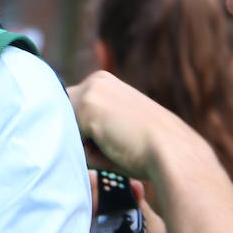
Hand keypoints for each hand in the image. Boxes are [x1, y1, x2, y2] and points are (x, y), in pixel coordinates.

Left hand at [67, 71, 194, 182]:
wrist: (172, 151)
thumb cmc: (147, 150)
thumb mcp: (117, 128)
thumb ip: (89, 128)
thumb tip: (61, 139)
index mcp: (104, 83)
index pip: (72, 112)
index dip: (82, 136)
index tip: (109, 144)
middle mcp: (95, 80)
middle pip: (63, 119)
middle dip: (78, 139)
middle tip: (114, 145)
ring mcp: (90, 91)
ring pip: (64, 129)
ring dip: (82, 146)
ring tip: (114, 147)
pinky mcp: (86, 106)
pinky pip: (69, 140)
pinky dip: (86, 153)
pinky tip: (112, 148)